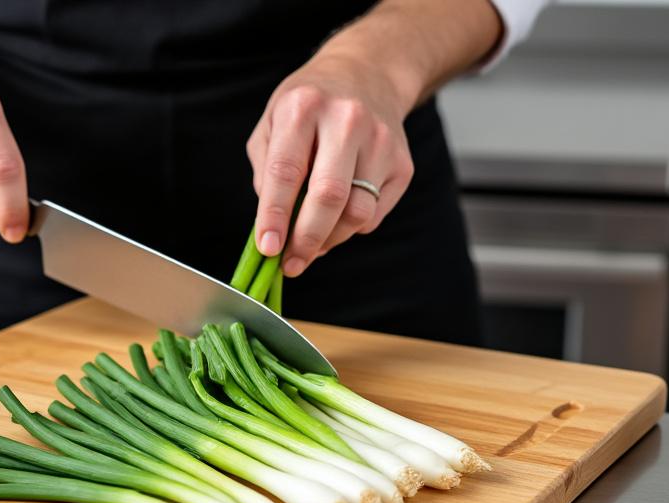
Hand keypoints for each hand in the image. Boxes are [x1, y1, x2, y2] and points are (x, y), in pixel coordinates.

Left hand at [247, 53, 414, 276]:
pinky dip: (351, 228)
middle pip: (329, 196)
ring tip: (311, 244)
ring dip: (329, 240)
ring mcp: (381, 142)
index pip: (286, 171)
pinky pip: (374, 215)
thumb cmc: (311, 105)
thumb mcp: (273, 121)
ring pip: (357, 213)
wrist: (367, 74)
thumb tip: (273, 226)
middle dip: (306, 239)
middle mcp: (347, 120)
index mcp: (305, 107)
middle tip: (291, 263)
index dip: (274, 215)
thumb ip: (265, 171)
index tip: (268, 248)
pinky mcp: (402, 164)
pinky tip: (337, 219)